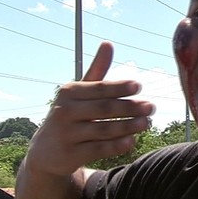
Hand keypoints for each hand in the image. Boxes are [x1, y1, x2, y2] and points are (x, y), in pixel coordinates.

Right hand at [24, 42, 155, 176]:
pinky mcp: (71, 154)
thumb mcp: (79, 93)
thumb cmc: (70, 115)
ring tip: (147, 123)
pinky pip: (98, 149)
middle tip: (151, 107)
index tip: (139, 86)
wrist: (46, 151)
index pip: (99, 88)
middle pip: (104, 109)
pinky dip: (116, 145)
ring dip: (128, 126)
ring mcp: (67, 134)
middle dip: (130, 108)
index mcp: (69, 92)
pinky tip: (133, 141)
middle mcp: (65, 112)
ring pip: (103, 130)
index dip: (119, 87)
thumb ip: (96, 71)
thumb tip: (108, 43)